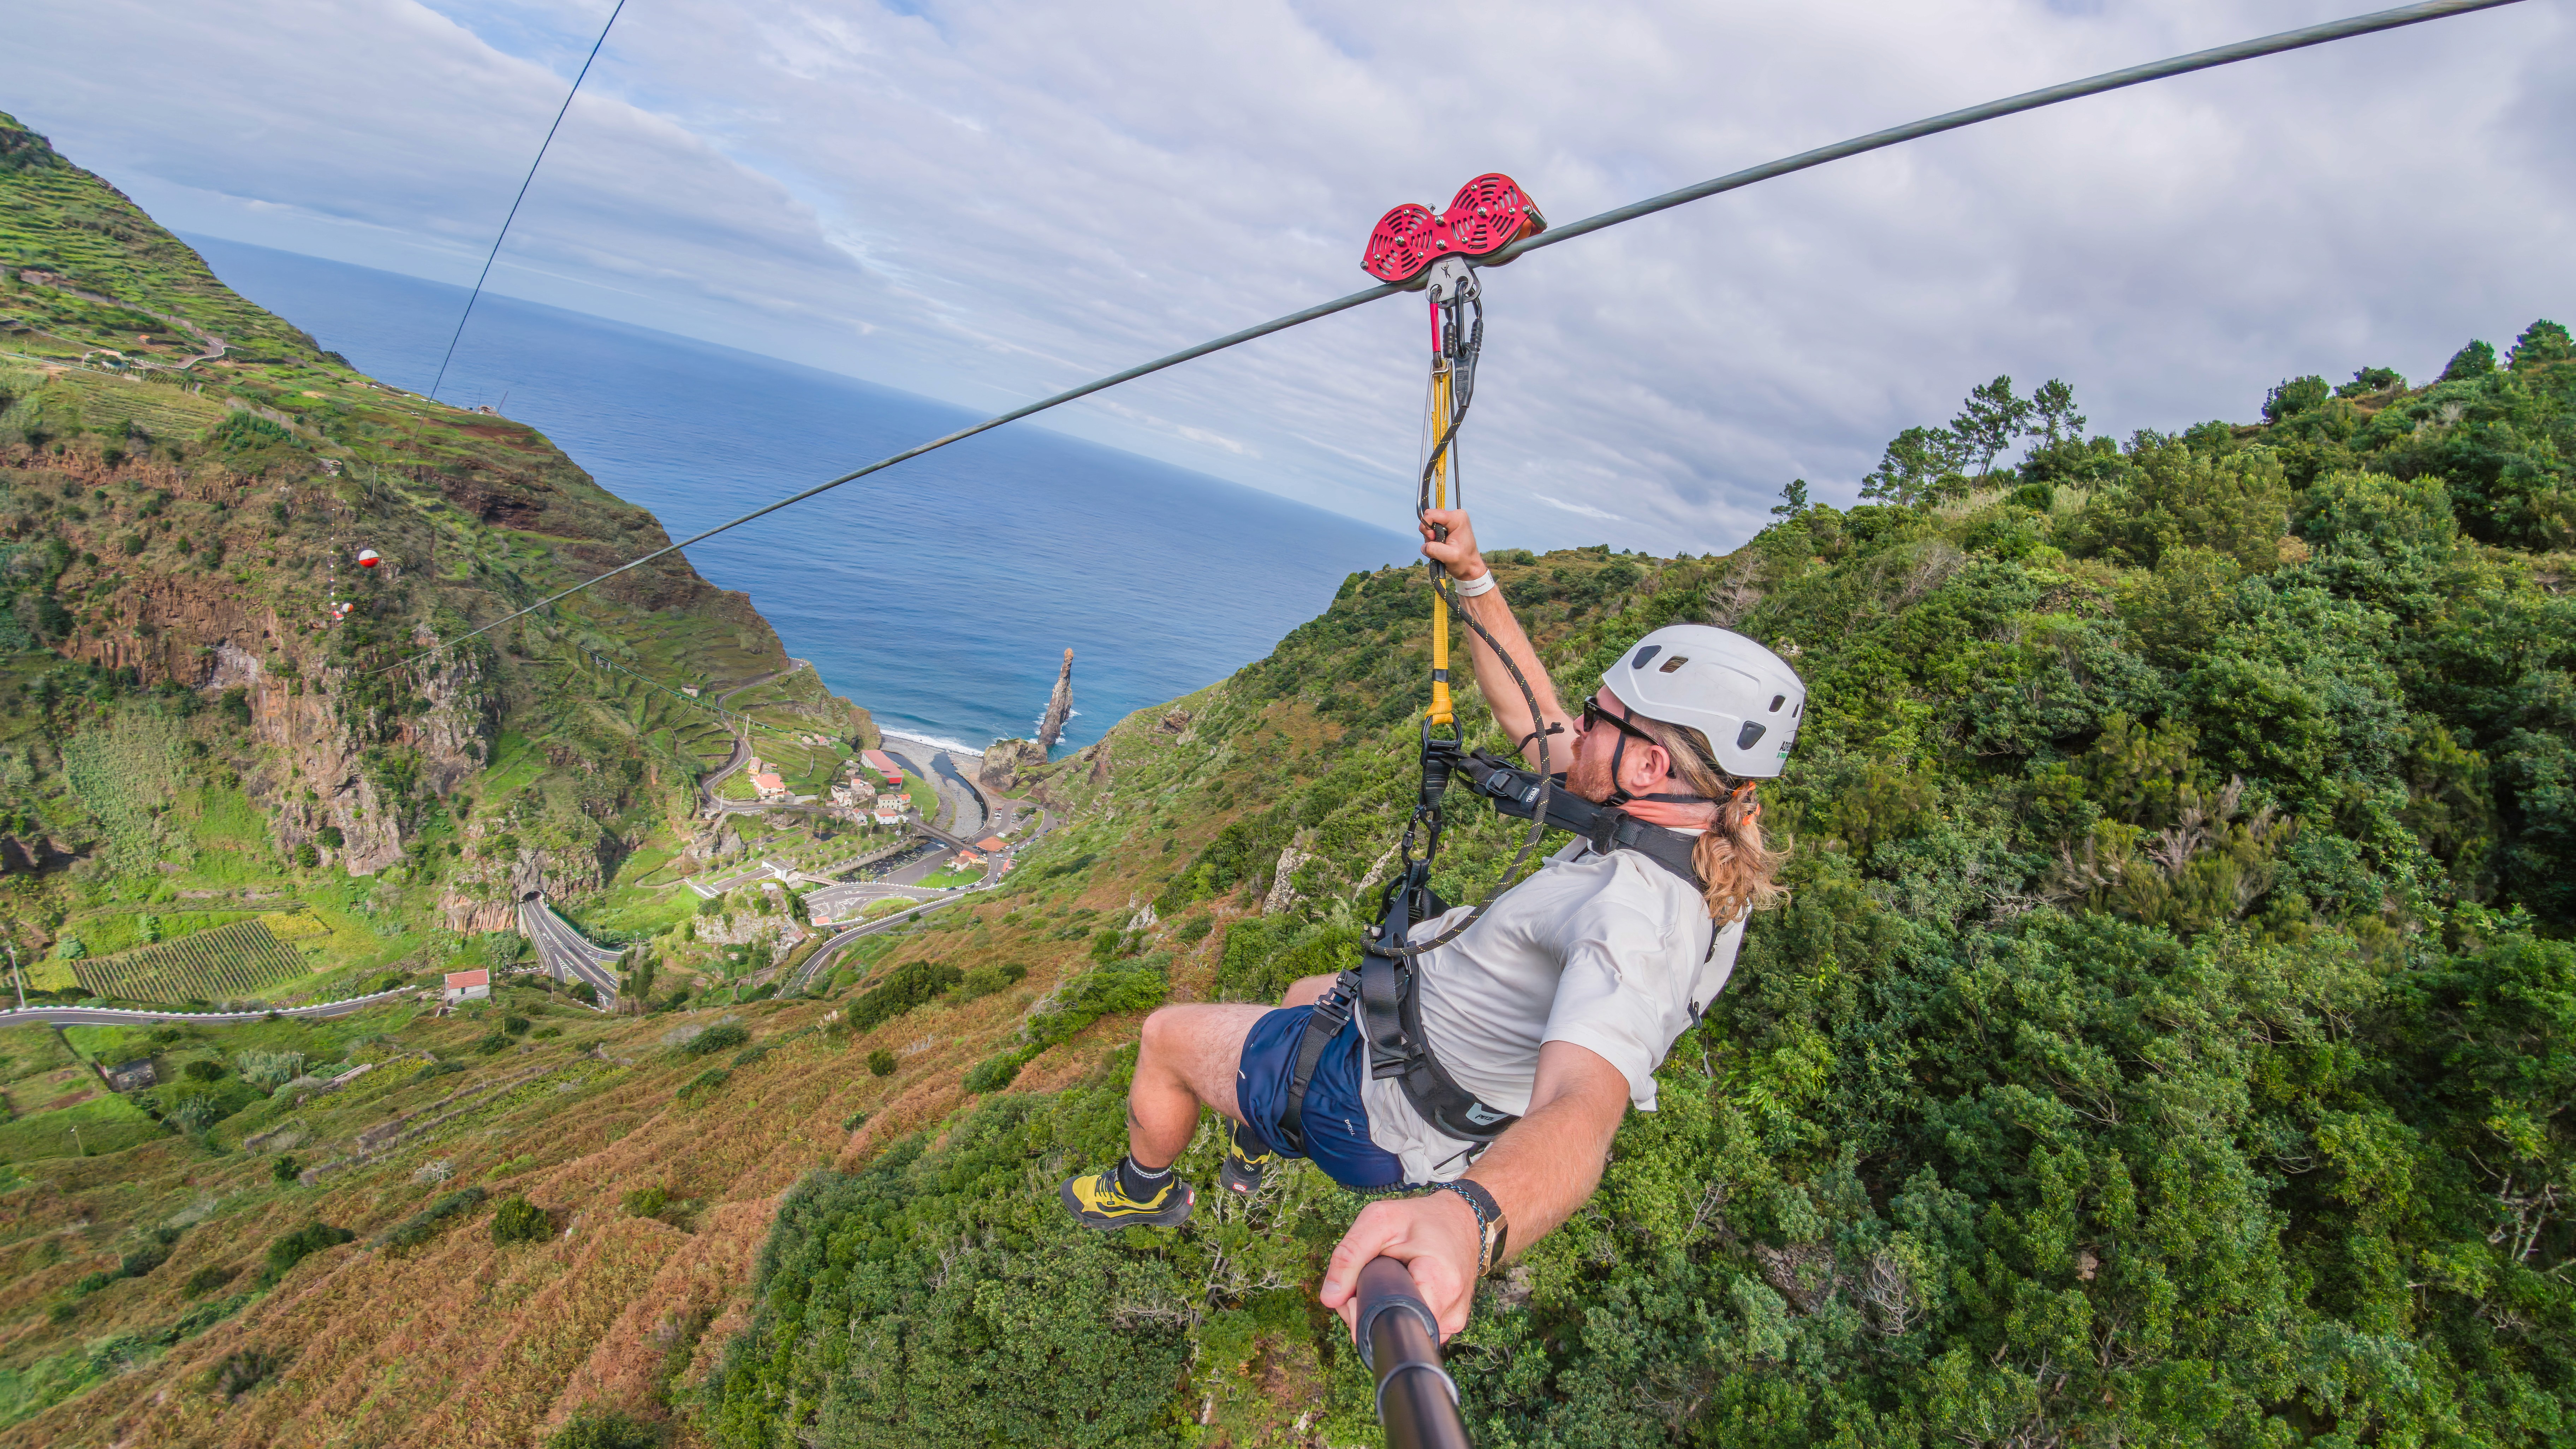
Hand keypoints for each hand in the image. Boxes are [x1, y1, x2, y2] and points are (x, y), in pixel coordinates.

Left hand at [1317, 1190, 1480, 1340]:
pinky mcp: (1450, 1324)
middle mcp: (1451, 1312)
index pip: (1391, 1322)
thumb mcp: (1379, 1220)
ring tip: (1386, 1280)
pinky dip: (1398, 1312)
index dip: (1363, 1312)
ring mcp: (1453, 1323)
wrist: (1461, 1220)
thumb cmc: (1422, 1218)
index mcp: (1440, 1284)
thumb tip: (1329, 1299)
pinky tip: (1399, 1290)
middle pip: (1392, 1331)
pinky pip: (1414, 1328)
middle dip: (1368, 1312)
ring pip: (1401, 1332)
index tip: (1356, 1291)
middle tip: (1367, 1279)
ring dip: (1382, 1312)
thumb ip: (1349, 1255)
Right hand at [1418, 508, 1486, 581]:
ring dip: (1431, 538)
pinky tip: (1441, 546)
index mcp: (1457, 518)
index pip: (1431, 514)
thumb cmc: (1464, 562)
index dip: (1427, 528)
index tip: (1434, 539)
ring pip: (1429, 524)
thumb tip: (1424, 547)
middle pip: (1428, 518)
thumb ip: (1434, 549)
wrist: (1469, 567)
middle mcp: (1454, 516)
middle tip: (1438, 544)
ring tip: (1441, 547)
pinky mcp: (1447, 527)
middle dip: (1429, 533)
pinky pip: (1431, 529)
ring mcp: (1450, 521)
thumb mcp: (1449, 556)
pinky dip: (1432, 540)